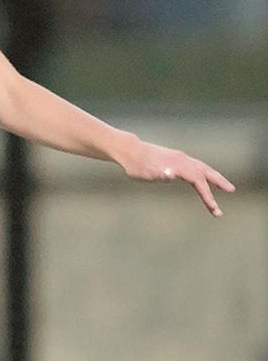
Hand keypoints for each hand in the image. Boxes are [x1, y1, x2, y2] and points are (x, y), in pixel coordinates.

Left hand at [119, 138, 235, 216]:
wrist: (129, 151)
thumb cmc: (137, 165)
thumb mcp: (146, 173)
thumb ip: (159, 174)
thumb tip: (171, 174)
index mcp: (179, 165)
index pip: (199, 182)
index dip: (207, 195)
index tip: (214, 208)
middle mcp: (183, 160)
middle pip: (206, 172)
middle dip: (219, 182)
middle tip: (232, 190)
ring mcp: (180, 158)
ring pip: (202, 168)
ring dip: (214, 177)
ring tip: (224, 186)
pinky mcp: (176, 158)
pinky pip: (195, 167)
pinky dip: (203, 173)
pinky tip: (203, 180)